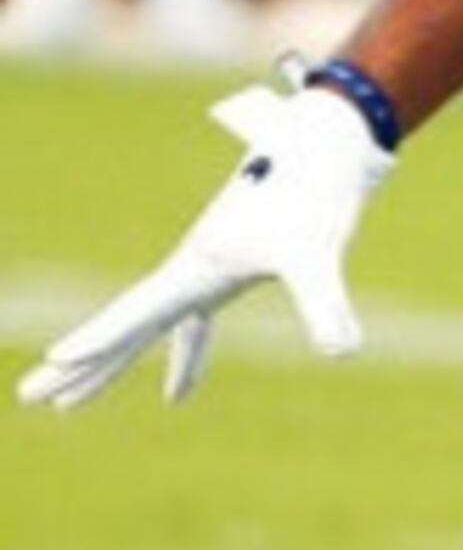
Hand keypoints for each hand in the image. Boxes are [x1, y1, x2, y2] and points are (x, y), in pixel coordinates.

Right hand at [18, 83, 393, 409]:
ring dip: (111, 364)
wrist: (325, 146)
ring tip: (67, 403)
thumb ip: (325, 303)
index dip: (98, 339)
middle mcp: (190, 268)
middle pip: (123, 326)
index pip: (135, 313)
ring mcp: (206, 269)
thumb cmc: (316, 192)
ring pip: (147, 328)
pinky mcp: (233, 269)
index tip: (55, 359)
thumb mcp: (319, 252)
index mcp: (196, 267)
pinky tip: (178, 395)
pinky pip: (191, 324)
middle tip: (30, 398)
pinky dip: (184, 356)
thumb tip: (344, 352)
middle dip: (80, 365)